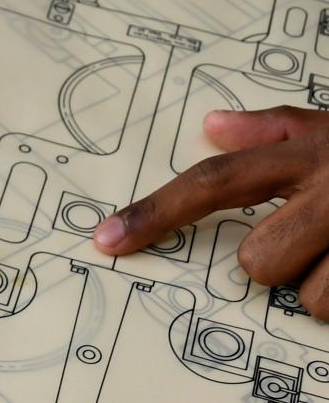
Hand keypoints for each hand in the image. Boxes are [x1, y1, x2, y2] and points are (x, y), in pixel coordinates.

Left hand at [93, 106, 328, 316]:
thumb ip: (271, 127)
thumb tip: (212, 125)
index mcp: (302, 155)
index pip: (211, 182)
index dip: (156, 211)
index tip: (109, 237)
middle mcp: (325, 194)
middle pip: (253, 258)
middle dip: (274, 255)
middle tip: (309, 233)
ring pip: (299, 293)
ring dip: (313, 279)